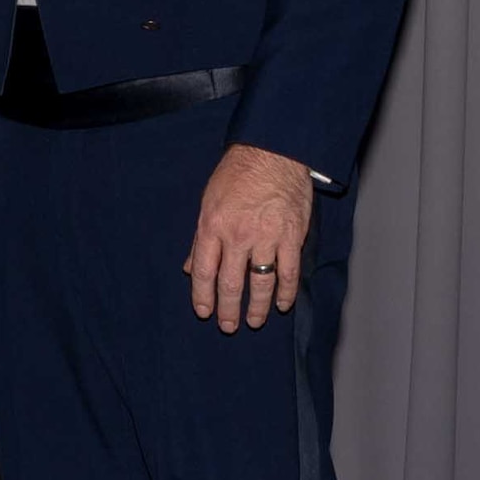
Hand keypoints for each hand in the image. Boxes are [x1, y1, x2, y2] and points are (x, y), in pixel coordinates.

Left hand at [184, 142, 312, 331]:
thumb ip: (200, 238)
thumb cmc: (235, 175)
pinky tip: (283, 304)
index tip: (204, 312)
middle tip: (228, 326)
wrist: (272, 153)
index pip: (203, 270)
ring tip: (254, 321)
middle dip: (228, 308)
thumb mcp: (207, 202)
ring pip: (260, 283)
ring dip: (258, 307)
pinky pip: (288, 273)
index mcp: (212, 226)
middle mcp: (237, 236)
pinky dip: (286, 292)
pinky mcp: (291, 237)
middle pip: (231, 283)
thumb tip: (188, 267)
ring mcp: (266, 238)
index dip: (202, 295)